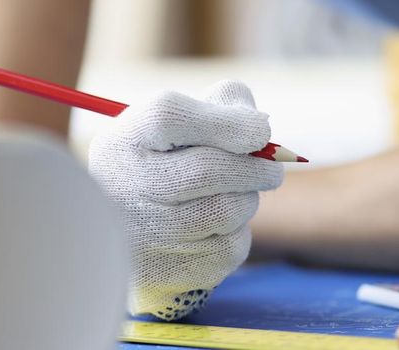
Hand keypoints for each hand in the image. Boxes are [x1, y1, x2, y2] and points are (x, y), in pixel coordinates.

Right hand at [89, 80, 282, 319]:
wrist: (135, 234)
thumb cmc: (171, 164)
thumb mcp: (184, 126)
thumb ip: (224, 105)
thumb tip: (260, 123)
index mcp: (126, 138)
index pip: (168, 115)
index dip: (226, 122)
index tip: (261, 131)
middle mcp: (125, 184)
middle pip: (207, 169)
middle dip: (257, 168)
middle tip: (273, 168)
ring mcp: (142, 232)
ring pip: (226, 211)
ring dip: (246, 200)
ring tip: (233, 195)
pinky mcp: (164, 271)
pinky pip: (228, 248)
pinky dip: (237, 234)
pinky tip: (217, 229)